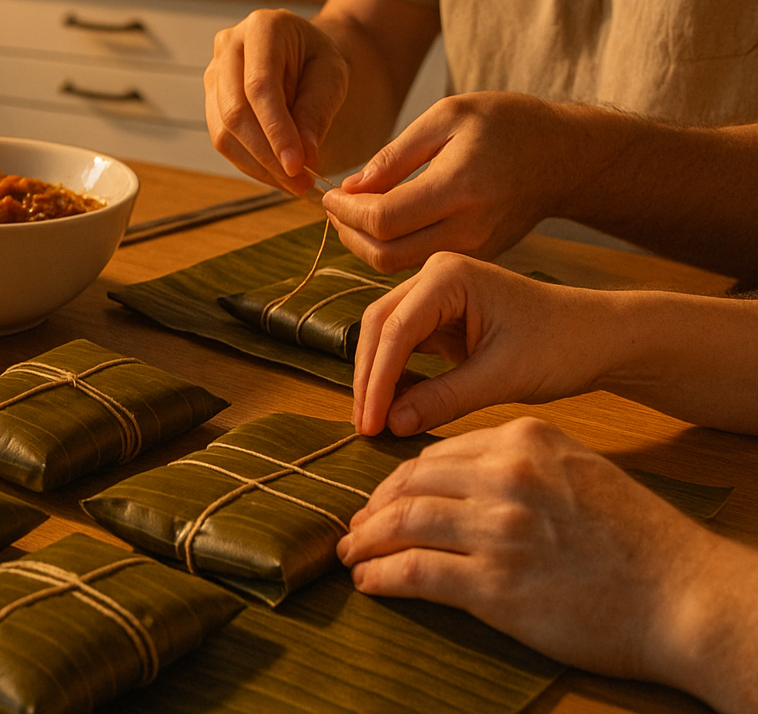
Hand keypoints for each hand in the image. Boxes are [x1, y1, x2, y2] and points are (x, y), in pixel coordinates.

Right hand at [204, 7, 348, 192]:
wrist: (302, 53)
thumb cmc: (318, 59)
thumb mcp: (332, 76)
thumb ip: (317, 111)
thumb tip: (303, 155)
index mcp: (262, 27)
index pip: (260, 87)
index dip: (276, 130)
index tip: (297, 165)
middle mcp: (228, 45)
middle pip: (235, 111)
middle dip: (266, 155)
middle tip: (299, 182)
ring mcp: (214, 72)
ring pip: (223, 132)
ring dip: (258, 166)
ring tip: (293, 184)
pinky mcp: (211, 99)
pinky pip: (223, 140)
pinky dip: (251, 164)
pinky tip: (277, 175)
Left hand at [323, 92, 577, 271]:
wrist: (565, 157)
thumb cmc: (507, 123)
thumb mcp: (448, 116)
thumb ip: (395, 155)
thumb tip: (350, 188)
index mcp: (461, 187)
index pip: (384, 219)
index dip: (346, 211)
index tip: (328, 193)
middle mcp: (470, 227)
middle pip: (385, 254)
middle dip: (348, 233)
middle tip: (334, 207)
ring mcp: (476, 249)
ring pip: (399, 266)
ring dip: (365, 245)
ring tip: (352, 213)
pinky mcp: (477, 257)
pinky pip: (420, 263)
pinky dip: (391, 248)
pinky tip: (382, 222)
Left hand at [336, 419, 757, 711]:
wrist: (685, 595)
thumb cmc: (638, 539)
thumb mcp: (578, 471)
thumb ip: (520, 466)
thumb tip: (461, 478)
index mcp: (524, 442)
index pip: (436, 455)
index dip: (399, 481)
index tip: (383, 499)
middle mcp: (506, 478)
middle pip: (409, 484)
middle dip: (372, 507)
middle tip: (356, 527)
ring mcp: (498, 531)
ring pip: (401, 524)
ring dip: (366, 540)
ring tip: (352, 553)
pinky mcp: (495, 586)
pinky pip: (414, 572)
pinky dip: (381, 575)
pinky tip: (369, 580)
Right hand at [352, 253, 604, 435]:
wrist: (600, 338)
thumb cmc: (562, 346)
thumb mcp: (502, 377)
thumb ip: (443, 399)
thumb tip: (392, 424)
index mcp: (447, 276)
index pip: (395, 331)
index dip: (377, 381)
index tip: (370, 424)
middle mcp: (433, 276)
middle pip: (380, 327)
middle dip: (370, 378)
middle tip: (365, 426)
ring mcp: (435, 294)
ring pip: (386, 336)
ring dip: (379, 377)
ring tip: (376, 421)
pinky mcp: (441, 317)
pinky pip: (405, 345)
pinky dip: (398, 376)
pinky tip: (396, 406)